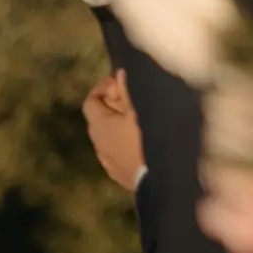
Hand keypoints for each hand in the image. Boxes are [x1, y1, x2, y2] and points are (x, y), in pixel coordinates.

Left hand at [83, 69, 145, 191]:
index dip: (104, 88)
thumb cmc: (149, 138)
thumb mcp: (139, 109)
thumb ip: (128, 89)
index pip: (90, 102)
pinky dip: (126, 143)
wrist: (161, 179)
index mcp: (99, 126)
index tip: (121, 83)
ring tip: (143, 121)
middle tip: (135, 100)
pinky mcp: (120, 175)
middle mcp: (98, 145)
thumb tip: (121, 73)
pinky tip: (144, 142)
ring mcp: (108, 162)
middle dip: (114, 105)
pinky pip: (119, 153)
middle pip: (99, 119)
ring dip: (121, 126)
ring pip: (110, 138)